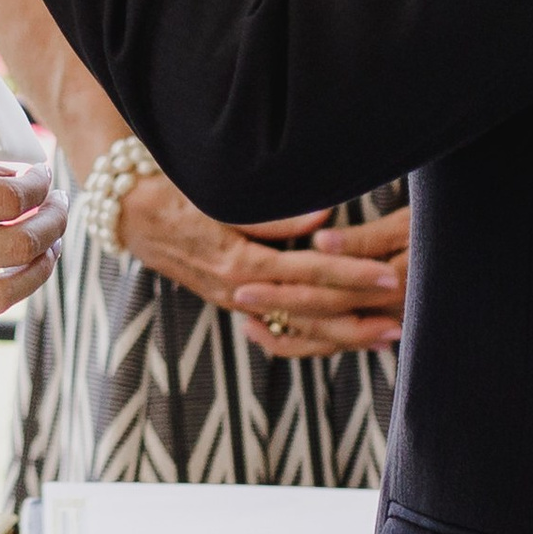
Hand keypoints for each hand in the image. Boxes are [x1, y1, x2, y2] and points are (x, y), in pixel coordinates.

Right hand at [0, 150, 63, 348]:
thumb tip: (7, 176)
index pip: (3, 198)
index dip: (36, 188)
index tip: (41, 180)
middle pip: (13, 245)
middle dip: (49, 225)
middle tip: (57, 212)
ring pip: (1, 293)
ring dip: (36, 272)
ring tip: (45, 254)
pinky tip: (4, 287)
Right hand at [106, 160, 406, 357]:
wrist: (131, 218)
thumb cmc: (176, 197)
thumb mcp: (220, 199)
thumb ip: (272, 214)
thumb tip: (323, 215)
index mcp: (239, 263)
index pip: (308, 274)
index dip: (351, 277)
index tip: (388, 275)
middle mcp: (240, 291)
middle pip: (311, 312)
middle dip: (358, 315)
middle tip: (402, 316)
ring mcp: (237, 302)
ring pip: (300, 328)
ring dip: (345, 333)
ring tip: (385, 336)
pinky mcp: (237, 302)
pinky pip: (283, 327)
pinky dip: (317, 334)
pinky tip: (346, 335)